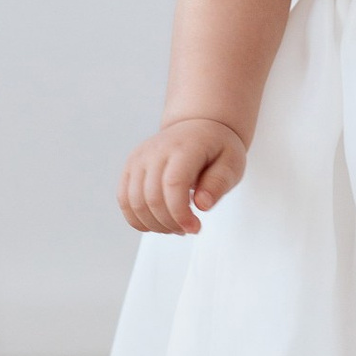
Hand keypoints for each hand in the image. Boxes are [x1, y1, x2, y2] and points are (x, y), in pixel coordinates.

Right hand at [119, 117, 246, 236]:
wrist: (198, 127)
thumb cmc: (216, 148)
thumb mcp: (232, 163)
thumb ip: (219, 183)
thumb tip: (202, 205)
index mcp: (184, 147)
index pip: (173, 185)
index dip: (180, 214)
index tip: (195, 228)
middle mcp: (156, 150)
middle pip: (152, 198)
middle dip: (170, 223)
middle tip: (188, 228)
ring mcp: (139, 158)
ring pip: (134, 202)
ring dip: (154, 224)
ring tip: (175, 226)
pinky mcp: (130, 167)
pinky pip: (124, 199)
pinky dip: (137, 218)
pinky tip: (157, 223)